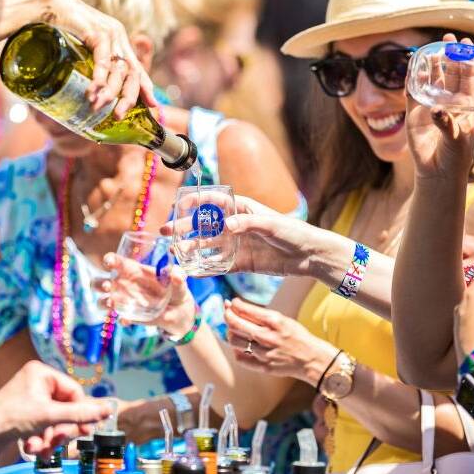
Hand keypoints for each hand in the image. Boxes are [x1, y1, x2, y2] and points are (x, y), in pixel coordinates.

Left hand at [0, 360, 111, 458]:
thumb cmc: (12, 418)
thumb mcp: (49, 416)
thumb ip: (80, 414)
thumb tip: (108, 410)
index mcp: (42, 373)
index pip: (74, 392)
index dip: (80, 413)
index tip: (85, 431)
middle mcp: (37, 383)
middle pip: (65, 408)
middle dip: (61, 429)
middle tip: (59, 442)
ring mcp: (30, 399)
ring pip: (54, 421)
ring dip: (50, 438)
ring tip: (43, 450)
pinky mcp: (24, 415)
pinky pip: (42, 426)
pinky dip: (40, 439)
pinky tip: (32, 450)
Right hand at [50, 0, 156, 117]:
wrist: (43, 3)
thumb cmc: (60, 27)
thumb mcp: (81, 48)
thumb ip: (91, 64)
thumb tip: (92, 91)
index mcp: (117, 38)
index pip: (136, 67)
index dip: (145, 87)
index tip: (153, 105)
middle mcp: (118, 35)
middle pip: (132, 71)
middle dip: (129, 96)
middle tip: (120, 116)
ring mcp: (109, 32)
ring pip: (118, 69)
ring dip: (110, 91)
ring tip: (100, 108)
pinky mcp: (96, 31)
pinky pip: (103, 59)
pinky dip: (100, 76)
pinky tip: (96, 91)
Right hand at [96, 254, 196, 338]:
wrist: (181, 314)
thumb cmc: (177, 290)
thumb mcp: (180, 283)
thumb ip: (178, 278)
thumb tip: (176, 274)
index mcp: (135, 271)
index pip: (117, 263)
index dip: (109, 260)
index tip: (109, 262)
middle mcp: (126, 285)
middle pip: (102, 281)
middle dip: (99, 283)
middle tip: (108, 286)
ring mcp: (126, 302)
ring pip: (104, 300)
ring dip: (104, 302)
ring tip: (111, 303)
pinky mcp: (131, 316)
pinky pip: (121, 318)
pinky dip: (123, 319)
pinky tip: (128, 320)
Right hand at [161, 195, 352, 278]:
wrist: (309, 255)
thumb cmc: (293, 232)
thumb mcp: (272, 224)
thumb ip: (248, 224)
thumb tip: (226, 226)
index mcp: (241, 208)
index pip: (213, 201)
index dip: (195, 201)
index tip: (179, 205)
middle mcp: (235, 225)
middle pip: (203, 225)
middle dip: (183, 228)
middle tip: (165, 233)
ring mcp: (236, 245)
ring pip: (207, 246)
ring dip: (190, 249)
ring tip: (174, 253)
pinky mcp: (241, 263)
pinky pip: (218, 266)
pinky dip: (204, 269)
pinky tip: (190, 271)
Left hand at [224, 297, 338, 383]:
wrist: (311, 359)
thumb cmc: (296, 336)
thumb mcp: (282, 319)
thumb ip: (261, 314)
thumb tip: (237, 306)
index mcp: (274, 321)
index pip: (244, 310)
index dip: (233, 305)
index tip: (231, 303)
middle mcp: (268, 337)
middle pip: (235, 324)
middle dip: (227, 314)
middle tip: (227, 311)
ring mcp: (265, 353)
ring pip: (235, 341)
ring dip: (230, 332)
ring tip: (234, 329)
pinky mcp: (263, 367)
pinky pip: (240, 358)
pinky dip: (237, 350)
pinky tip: (241, 346)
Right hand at [405, 34, 473, 182]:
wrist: (438, 172)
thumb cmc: (455, 156)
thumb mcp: (457, 139)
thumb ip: (448, 124)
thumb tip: (436, 109)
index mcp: (466, 104)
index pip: (468, 76)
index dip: (467, 59)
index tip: (466, 43)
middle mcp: (449, 101)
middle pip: (450, 72)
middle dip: (449, 54)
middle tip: (447, 37)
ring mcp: (431, 105)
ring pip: (432, 79)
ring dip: (431, 64)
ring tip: (431, 49)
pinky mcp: (415, 113)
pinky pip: (413, 92)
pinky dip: (413, 79)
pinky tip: (414, 67)